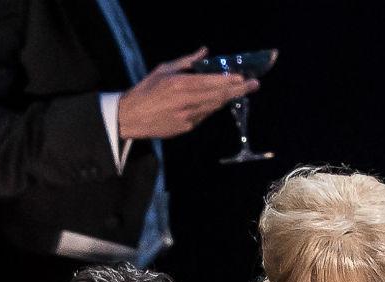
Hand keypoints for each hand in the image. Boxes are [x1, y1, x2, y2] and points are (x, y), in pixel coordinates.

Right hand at [116, 48, 257, 140]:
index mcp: (180, 84)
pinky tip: (217, 102)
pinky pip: (204, 116)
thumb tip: (205, 51)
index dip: (230, 80)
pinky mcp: (185, 128)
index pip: (211, 82)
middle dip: (238, 90)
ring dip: (227, 99)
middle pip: (218, 96)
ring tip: (240, 92)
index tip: (243, 76)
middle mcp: (186, 101)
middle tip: (254, 85)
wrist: (130, 117)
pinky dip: (211, 108)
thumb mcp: (164, 69)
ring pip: (214, 107)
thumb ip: (187, 61)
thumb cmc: (146, 90)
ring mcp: (187, 117)